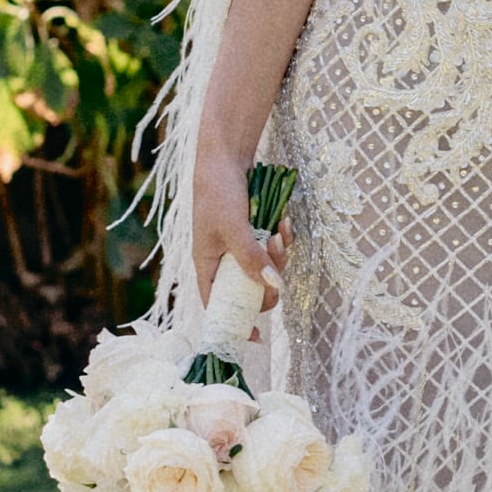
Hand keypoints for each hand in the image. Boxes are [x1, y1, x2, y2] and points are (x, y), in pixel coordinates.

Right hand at [192, 150, 286, 315]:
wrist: (226, 155)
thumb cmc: (218, 191)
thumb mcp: (233, 227)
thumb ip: (250, 257)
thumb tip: (273, 286)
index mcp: (207, 264)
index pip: (216, 304)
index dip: (233, 321)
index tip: (255, 336)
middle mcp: (223, 259)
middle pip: (250, 288)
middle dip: (268, 278)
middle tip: (276, 261)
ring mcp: (240, 246)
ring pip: (266, 267)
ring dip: (278, 254)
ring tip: (280, 231)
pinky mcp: (255, 232)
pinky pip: (273, 247)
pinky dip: (282, 238)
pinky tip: (285, 222)